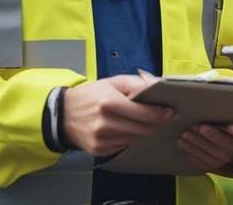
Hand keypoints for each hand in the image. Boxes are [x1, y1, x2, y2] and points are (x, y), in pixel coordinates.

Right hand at [62, 74, 176, 156]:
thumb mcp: (113, 82)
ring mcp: (102, 140)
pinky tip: (122, 128)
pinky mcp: (100, 151)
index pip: (146, 113)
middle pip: (145, 129)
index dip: (161, 113)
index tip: (170, 112)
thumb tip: (158, 86)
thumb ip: (137, 83)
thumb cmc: (91, 95)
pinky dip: (129, 137)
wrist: (62, 114)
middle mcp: (106, 124)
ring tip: (136, 120)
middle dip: (154, 122)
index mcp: (110, 103)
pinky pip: (125, 146)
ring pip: (137, 139)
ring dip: (142, 130)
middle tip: (157, 116)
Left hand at [178, 123, 232, 174]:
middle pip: (218, 150)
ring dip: (194, 149)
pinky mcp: (218, 168)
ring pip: (210, 159)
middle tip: (187, 132)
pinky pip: (206, 166)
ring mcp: (228, 163)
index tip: (202, 127)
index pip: (231, 139)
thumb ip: (226, 121)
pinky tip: (187, 151)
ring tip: (182, 140)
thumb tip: (208, 113)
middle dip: (200, 141)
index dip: (215, 135)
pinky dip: (196, 159)